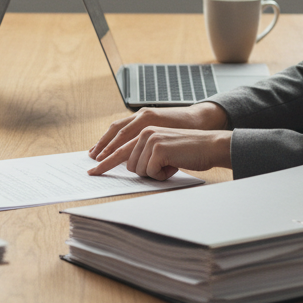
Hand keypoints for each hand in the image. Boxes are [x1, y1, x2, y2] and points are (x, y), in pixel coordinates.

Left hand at [86, 126, 232, 179]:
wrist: (209, 145)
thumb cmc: (188, 150)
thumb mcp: (162, 148)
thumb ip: (144, 152)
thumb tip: (128, 166)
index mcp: (142, 128)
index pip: (118, 145)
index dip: (104, 160)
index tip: (92, 170)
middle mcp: (143, 130)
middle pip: (127, 163)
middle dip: (144, 172)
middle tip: (162, 170)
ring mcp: (150, 138)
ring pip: (138, 170)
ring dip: (156, 173)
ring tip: (171, 163)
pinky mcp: (158, 148)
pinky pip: (151, 172)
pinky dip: (163, 174)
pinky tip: (174, 165)